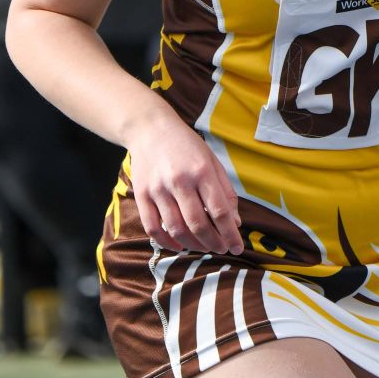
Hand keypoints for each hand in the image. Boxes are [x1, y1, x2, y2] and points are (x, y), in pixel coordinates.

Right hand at [126, 110, 243, 256]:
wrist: (150, 129)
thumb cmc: (187, 146)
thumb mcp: (213, 161)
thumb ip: (225, 191)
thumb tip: (235, 222)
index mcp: (202, 171)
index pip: (219, 211)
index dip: (230, 234)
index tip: (237, 248)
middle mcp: (180, 181)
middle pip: (198, 224)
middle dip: (213, 243)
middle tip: (221, 249)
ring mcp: (158, 189)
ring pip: (176, 229)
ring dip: (193, 245)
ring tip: (204, 247)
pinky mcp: (141, 195)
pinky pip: (153, 228)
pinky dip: (166, 242)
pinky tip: (179, 245)